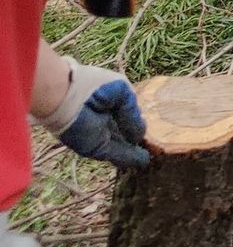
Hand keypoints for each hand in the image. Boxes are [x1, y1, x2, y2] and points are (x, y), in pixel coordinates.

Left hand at [31, 59, 149, 168]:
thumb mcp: (123, 92)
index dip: (136, 121)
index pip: (125, 114)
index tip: (152, 126)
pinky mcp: (96, 147)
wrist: (64, 97)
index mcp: (109, 102)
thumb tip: (139, 135)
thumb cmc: (93, 86)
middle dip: (135, 138)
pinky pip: (116, 154)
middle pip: (122, 131)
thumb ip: (133, 113)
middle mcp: (104, 120)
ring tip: (150, 156)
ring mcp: (100, 135)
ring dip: (134, 151)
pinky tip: (143, 160)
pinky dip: (129, 158)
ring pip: (121, 145)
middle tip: (153, 144)